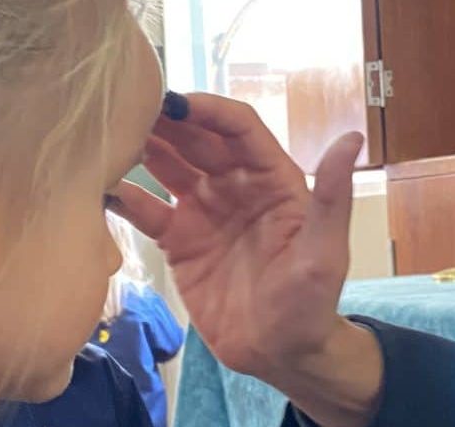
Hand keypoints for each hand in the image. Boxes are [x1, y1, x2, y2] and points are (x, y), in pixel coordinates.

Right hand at [113, 95, 379, 415]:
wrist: (281, 354)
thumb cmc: (312, 301)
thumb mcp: (325, 249)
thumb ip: (333, 194)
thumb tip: (353, 137)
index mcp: (273, 176)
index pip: (238, 127)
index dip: (208, 110)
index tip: (174, 99)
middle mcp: (236, 184)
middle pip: (197, 139)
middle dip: (167, 120)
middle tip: (127, 105)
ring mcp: (204, 210)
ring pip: (169, 165)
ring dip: (143, 147)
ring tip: (109, 133)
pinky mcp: (180, 241)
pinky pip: (148, 210)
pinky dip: (125, 197)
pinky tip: (101, 186)